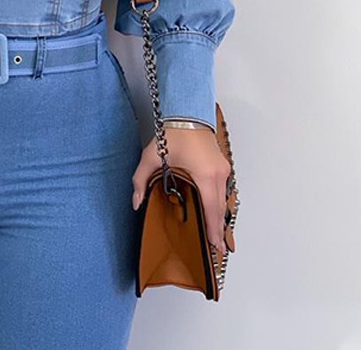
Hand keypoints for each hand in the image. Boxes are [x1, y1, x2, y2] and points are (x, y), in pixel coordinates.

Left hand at [131, 127, 230, 254]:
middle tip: (217, 247)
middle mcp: (218, 174)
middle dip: (218, 228)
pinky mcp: (222, 165)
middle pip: (220, 208)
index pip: (211, 209)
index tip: (215, 246)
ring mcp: (223, 169)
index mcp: (205, 175)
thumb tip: (136, 202)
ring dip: (219, 215)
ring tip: (215, 232)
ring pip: (223, 198)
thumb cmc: (173, 133)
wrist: (188, 113)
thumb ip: (141, 180)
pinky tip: (213, 210)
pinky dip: (219, 202)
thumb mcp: (152, 157)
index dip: (213, 229)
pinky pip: (223, 189)